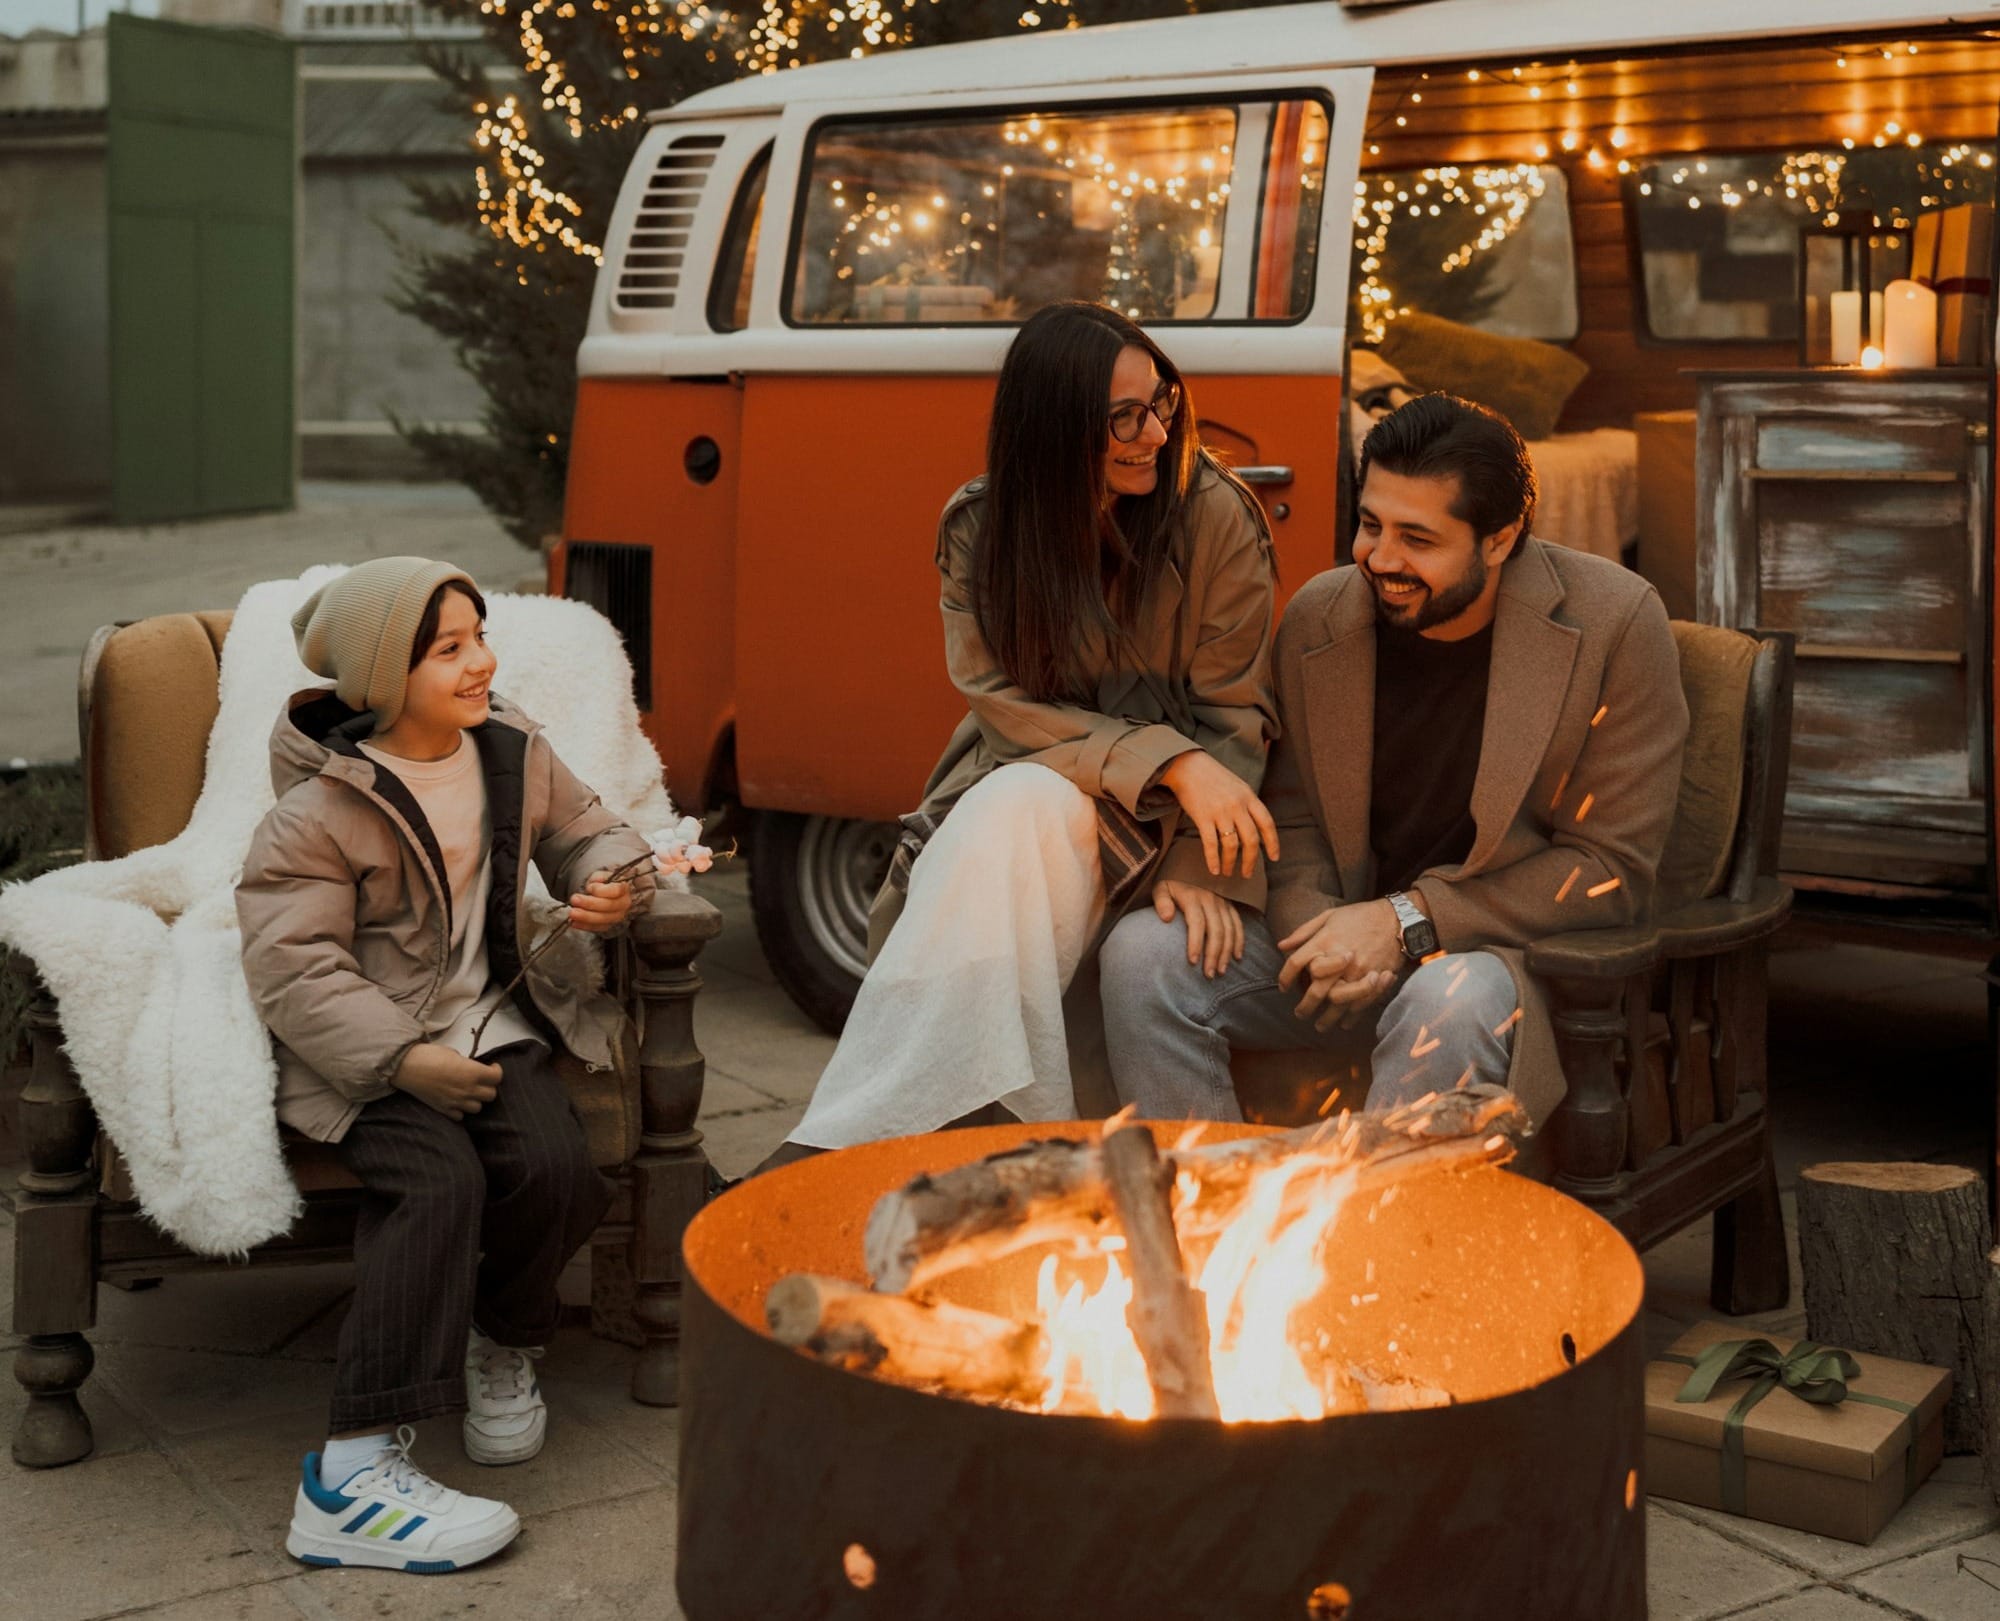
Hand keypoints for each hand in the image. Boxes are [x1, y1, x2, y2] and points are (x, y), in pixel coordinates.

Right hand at [394, 1043, 501, 1119]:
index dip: (496, 1071)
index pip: (497, 1077)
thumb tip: (470, 1068)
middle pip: (491, 1095)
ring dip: (476, 1100)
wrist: (406, 1067)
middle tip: (481, 1080)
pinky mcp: (444, 1110)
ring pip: (478, 1108)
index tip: (492, 1067)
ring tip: (468, 1092)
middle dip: (488, 1087)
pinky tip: (456, 1102)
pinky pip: (460, 1116)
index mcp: (472, 1072)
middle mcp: (468, 1090)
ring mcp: (456, 1102)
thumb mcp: (454, 1054)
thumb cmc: (429, 1055)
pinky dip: (461, 1110)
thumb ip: (467, 1065)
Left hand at [569, 869, 634, 932]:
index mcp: (623, 889)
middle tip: (574, 899)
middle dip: (590, 903)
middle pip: (608, 906)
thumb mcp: (599, 876)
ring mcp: (616, 917)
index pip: (616, 890)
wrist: (600, 893)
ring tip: (572, 912)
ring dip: (586, 916)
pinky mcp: (607, 926)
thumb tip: (593, 884)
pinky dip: (584, 926)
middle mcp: (623, 904)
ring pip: (602, 919)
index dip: (602, 890)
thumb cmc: (600, 884)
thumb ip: (597, 878)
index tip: (589, 888)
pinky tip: (574, 922)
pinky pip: (596, 928)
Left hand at [1153, 878, 1243, 979]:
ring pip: (1229, 929)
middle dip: (1214, 954)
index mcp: (1192, 897)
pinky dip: (1240, 941)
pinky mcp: (1230, 905)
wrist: (1188, 867)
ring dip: (1227, 952)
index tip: (1193, 962)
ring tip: (1221, 970)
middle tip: (1209, 974)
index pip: (1197, 923)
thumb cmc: (1171, 883)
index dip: (1196, 943)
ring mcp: (1223, 902)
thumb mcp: (1161, 887)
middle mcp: (1211, 900)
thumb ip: (1162, 902)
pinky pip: (1238, 924)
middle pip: (1216, 930)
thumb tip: (1167, 918)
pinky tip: (1237, 957)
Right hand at [1157, 750, 1279, 878]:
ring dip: (1230, 863)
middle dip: (1250, 860)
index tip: (1274, 858)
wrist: (1187, 766)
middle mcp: (1237, 805)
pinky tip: (1213, 870)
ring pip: (1231, 845)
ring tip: (1227, 872)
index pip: (1267, 823)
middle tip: (1247, 873)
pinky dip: (1213, 860)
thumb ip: (1248, 804)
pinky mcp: (1202, 817)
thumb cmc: (1212, 777)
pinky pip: (1210, 844)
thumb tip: (1256, 827)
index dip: (1273, 843)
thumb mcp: (1238, 786)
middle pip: (1251, 839)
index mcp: (1249, 797)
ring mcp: (1220, 811)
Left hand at [1276, 901, 1404, 1032]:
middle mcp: (1339, 959)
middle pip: (1316, 991)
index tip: (1283, 988)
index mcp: (1324, 941)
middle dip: (1305, 1007)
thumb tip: (1282, 946)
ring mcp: (1358, 972)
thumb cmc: (1361, 916)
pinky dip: (1350, 1017)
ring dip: (1327, 1019)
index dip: (1285, 977)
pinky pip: (1360, 1005)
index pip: (1296, 963)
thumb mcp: (1329, 916)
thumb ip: (1303, 932)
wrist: (1397, 919)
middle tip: (1300, 1014)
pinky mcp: (1375, 980)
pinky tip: (1343, 1022)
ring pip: (1337, 1003)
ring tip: (1320, 1026)